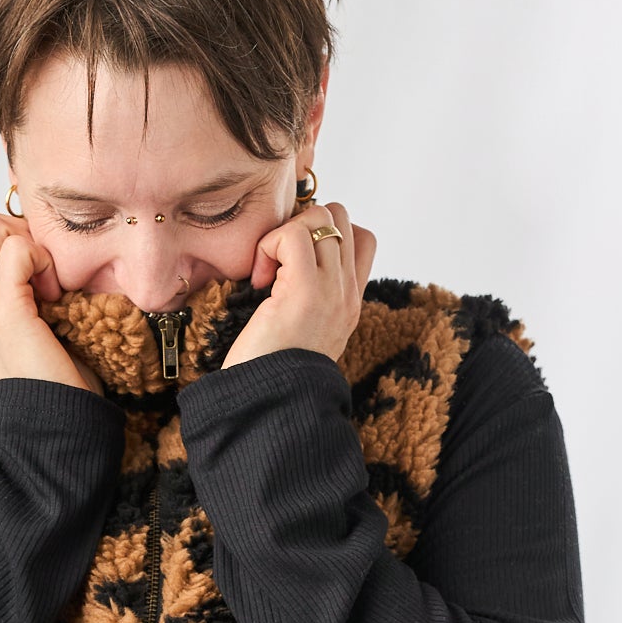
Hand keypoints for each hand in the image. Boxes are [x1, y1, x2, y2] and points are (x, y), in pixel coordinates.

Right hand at [0, 210, 106, 395]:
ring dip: (25, 239)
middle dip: (14, 227)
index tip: (39, 270)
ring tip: (47, 280)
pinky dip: (39, 257)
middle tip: (43, 268)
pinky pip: (14, 249)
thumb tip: (56, 268)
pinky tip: (54, 291)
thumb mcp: (41, 332)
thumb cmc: (59, 387)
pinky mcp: (5, 311)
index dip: (7, 236)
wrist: (53, 429)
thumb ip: (36, 299)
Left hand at [220, 197, 377, 370]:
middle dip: (303, 224)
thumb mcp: (304, 333)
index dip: (326, 232)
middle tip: (278, 261)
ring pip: (321, 216)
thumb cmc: (273, 373)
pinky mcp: (304, 290)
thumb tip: (287, 265)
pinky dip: (270, 245)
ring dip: (285, 233)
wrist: (272, 406)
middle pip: (341, 217)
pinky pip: (293, 235)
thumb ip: (311, 299)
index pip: (362, 238)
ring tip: (267, 273)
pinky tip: (259, 280)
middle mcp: (347, 293)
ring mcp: (331, 290)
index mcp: (350, 303)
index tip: (294, 261)